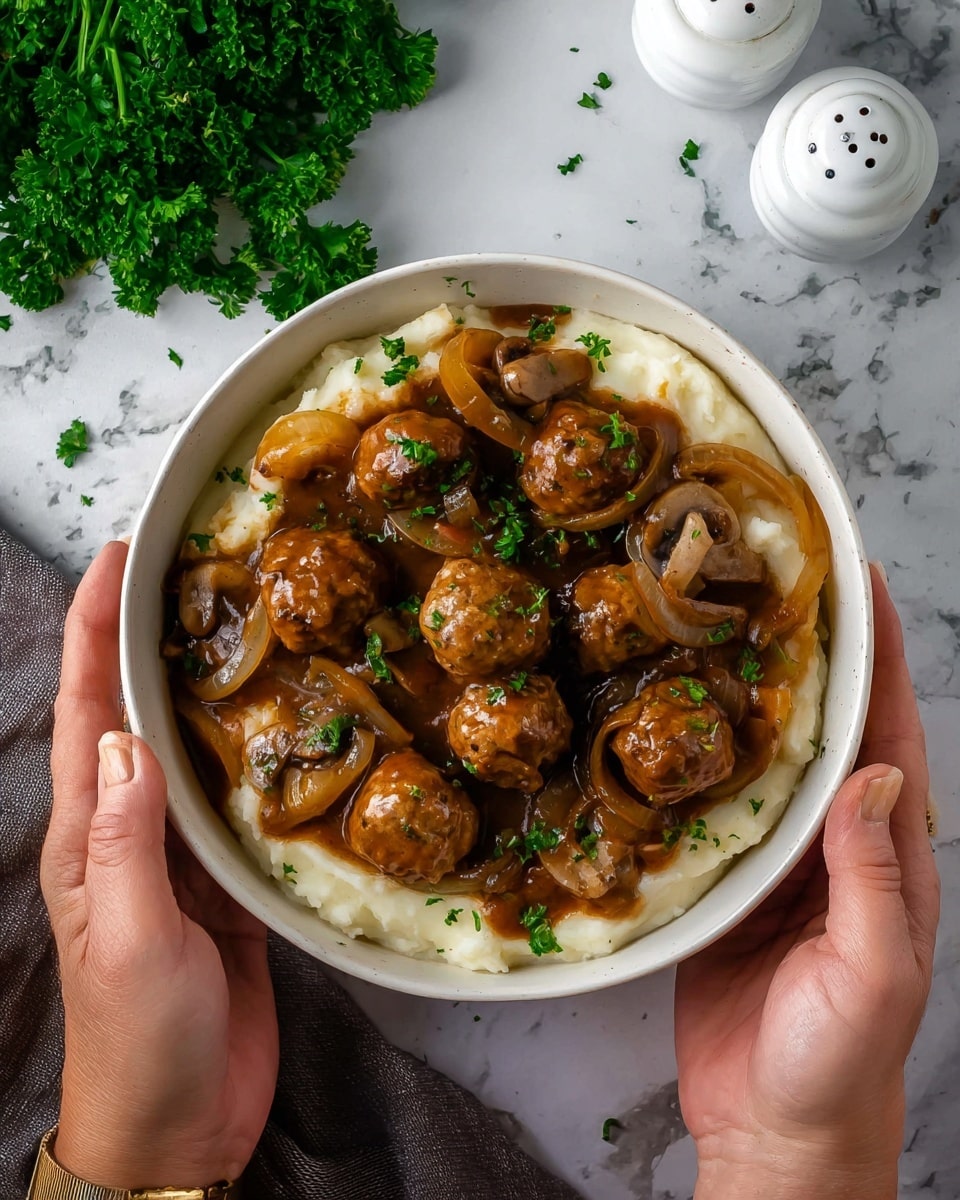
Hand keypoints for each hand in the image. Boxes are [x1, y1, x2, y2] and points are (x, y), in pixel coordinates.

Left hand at [40, 541, 278, 1188]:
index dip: (97, 632)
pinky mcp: (227, 881)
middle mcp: (131, 830)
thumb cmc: (140, 1042)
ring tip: (250, 622)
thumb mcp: (130, 939)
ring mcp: (179, 854)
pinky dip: (257, 752)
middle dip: (151, 637)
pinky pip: (238, 800)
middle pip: (136, 712)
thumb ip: (128, 841)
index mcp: (91, 834)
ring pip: (192, 747)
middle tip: (197, 569)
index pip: (89, 712)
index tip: (119, 560)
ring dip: (208, 683)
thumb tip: (129, 740)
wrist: (179, 1127)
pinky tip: (289, 724)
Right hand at [674, 564, 939, 1199]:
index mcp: (888, 856)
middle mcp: (835, 845)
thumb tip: (871, 772)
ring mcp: (778, 862)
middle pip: (827, 729)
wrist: (774, 1132)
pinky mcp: (725, 885)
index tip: (857, 587)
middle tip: (773, 587)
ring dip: (748, 698)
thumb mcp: (873, 970)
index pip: (890, 734)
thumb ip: (872, 875)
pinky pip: (712, 809)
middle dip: (811, 656)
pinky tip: (667, 728)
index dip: (879, 658)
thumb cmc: (840, 1063)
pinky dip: (695, 763)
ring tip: (714, 633)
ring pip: (766, 760)